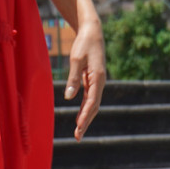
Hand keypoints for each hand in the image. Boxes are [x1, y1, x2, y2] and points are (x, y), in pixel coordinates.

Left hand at [65, 19, 105, 140]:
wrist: (92, 32)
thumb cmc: (83, 44)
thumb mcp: (76, 60)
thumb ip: (73, 79)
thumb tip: (69, 97)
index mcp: (98, 78)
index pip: (92, 101)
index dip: (85, 115)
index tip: (78, 127)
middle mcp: (100, 82)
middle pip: (94, 106)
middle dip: (86, 122)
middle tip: (78, 137)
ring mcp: (97, 82)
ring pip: (93, 104)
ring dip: (86, 117)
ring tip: (79, 131)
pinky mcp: (93, 80)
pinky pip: (90, 98)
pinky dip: (85, 108)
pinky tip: (80, 116)